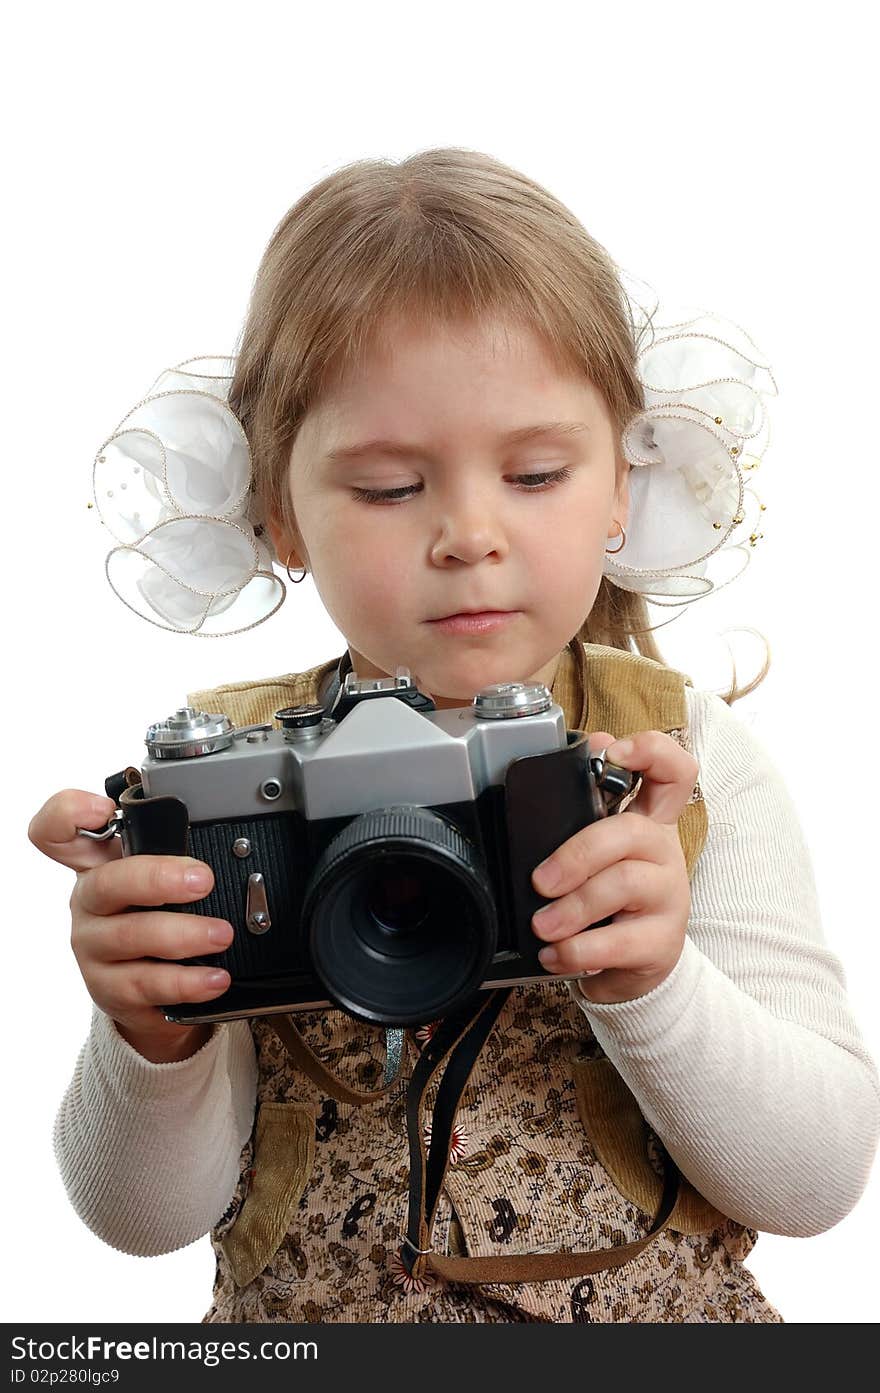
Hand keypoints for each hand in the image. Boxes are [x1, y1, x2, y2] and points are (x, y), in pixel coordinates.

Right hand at [28, 789, 233, 1061]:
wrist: (148, 991)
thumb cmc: (153, 918)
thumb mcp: (156, 879)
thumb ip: (173, 851)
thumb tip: (220, 839)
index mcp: (96, 865)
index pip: (57, 831)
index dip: (69, 814)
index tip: (104, 809)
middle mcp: (88, 904)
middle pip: (105, 883)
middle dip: (157, 879)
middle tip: (202, 880)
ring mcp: (95, 948)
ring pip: (130, 936)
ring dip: (182, 935)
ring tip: (221, 935)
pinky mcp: (110, 990)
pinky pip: (146, 985)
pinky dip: (186, 982)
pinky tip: (214, 978)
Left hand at [530, 732, 697, 1004]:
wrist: (631, 969)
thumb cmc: (607, 902)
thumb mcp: (596, 857)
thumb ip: (578, 819)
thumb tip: (548, 789)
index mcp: (648, 823)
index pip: (674, 771)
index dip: (651, 751)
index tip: (614, 753)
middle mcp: (664, 853)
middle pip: (632, 832)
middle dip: (578, 854)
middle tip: (540, 881)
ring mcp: (669, 897)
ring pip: (623, 883)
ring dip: (573, 907)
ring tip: (542, 926)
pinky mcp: (662, 941)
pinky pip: (620, 941)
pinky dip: (578, 950)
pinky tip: (555, 955)